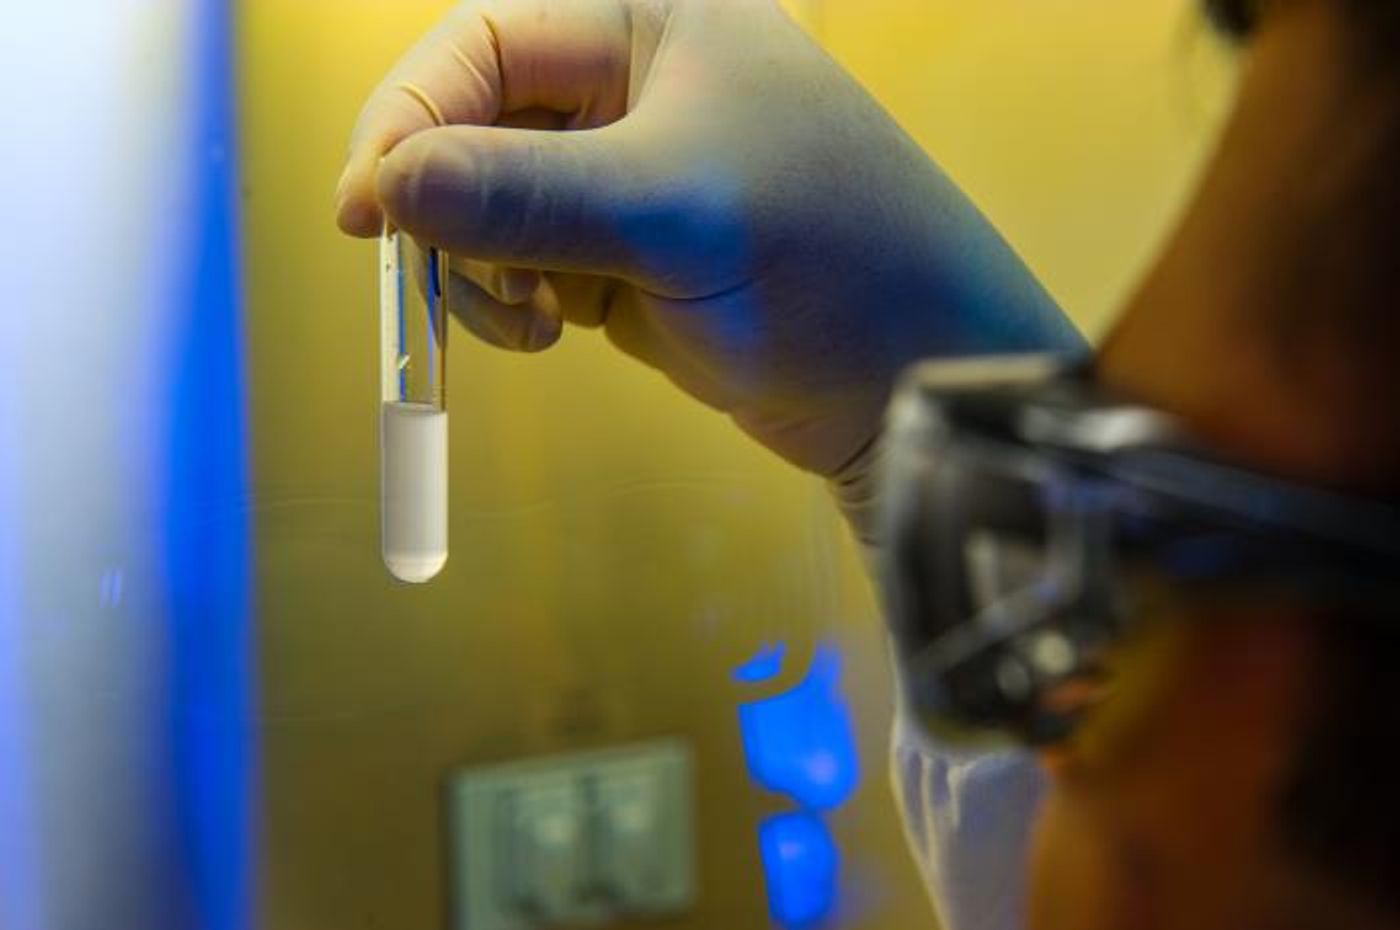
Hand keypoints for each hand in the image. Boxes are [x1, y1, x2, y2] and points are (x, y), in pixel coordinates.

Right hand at [337, 0, 1077, 478]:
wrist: (915, 379)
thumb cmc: (825, 268)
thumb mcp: (670, 216)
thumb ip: (521, 194)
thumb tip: (382, 187)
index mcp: (651, 18)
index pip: (482, 42)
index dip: (410, 120)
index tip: (365, 214)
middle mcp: (635, 81)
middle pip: (473, 121)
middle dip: (450, 208)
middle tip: (460, 283)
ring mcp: (629, 172)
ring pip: (489, 201)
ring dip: (481, 265)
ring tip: (537, 320)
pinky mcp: (627, 250)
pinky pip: (526, 259)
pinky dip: (516, 299)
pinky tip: (557, 330)